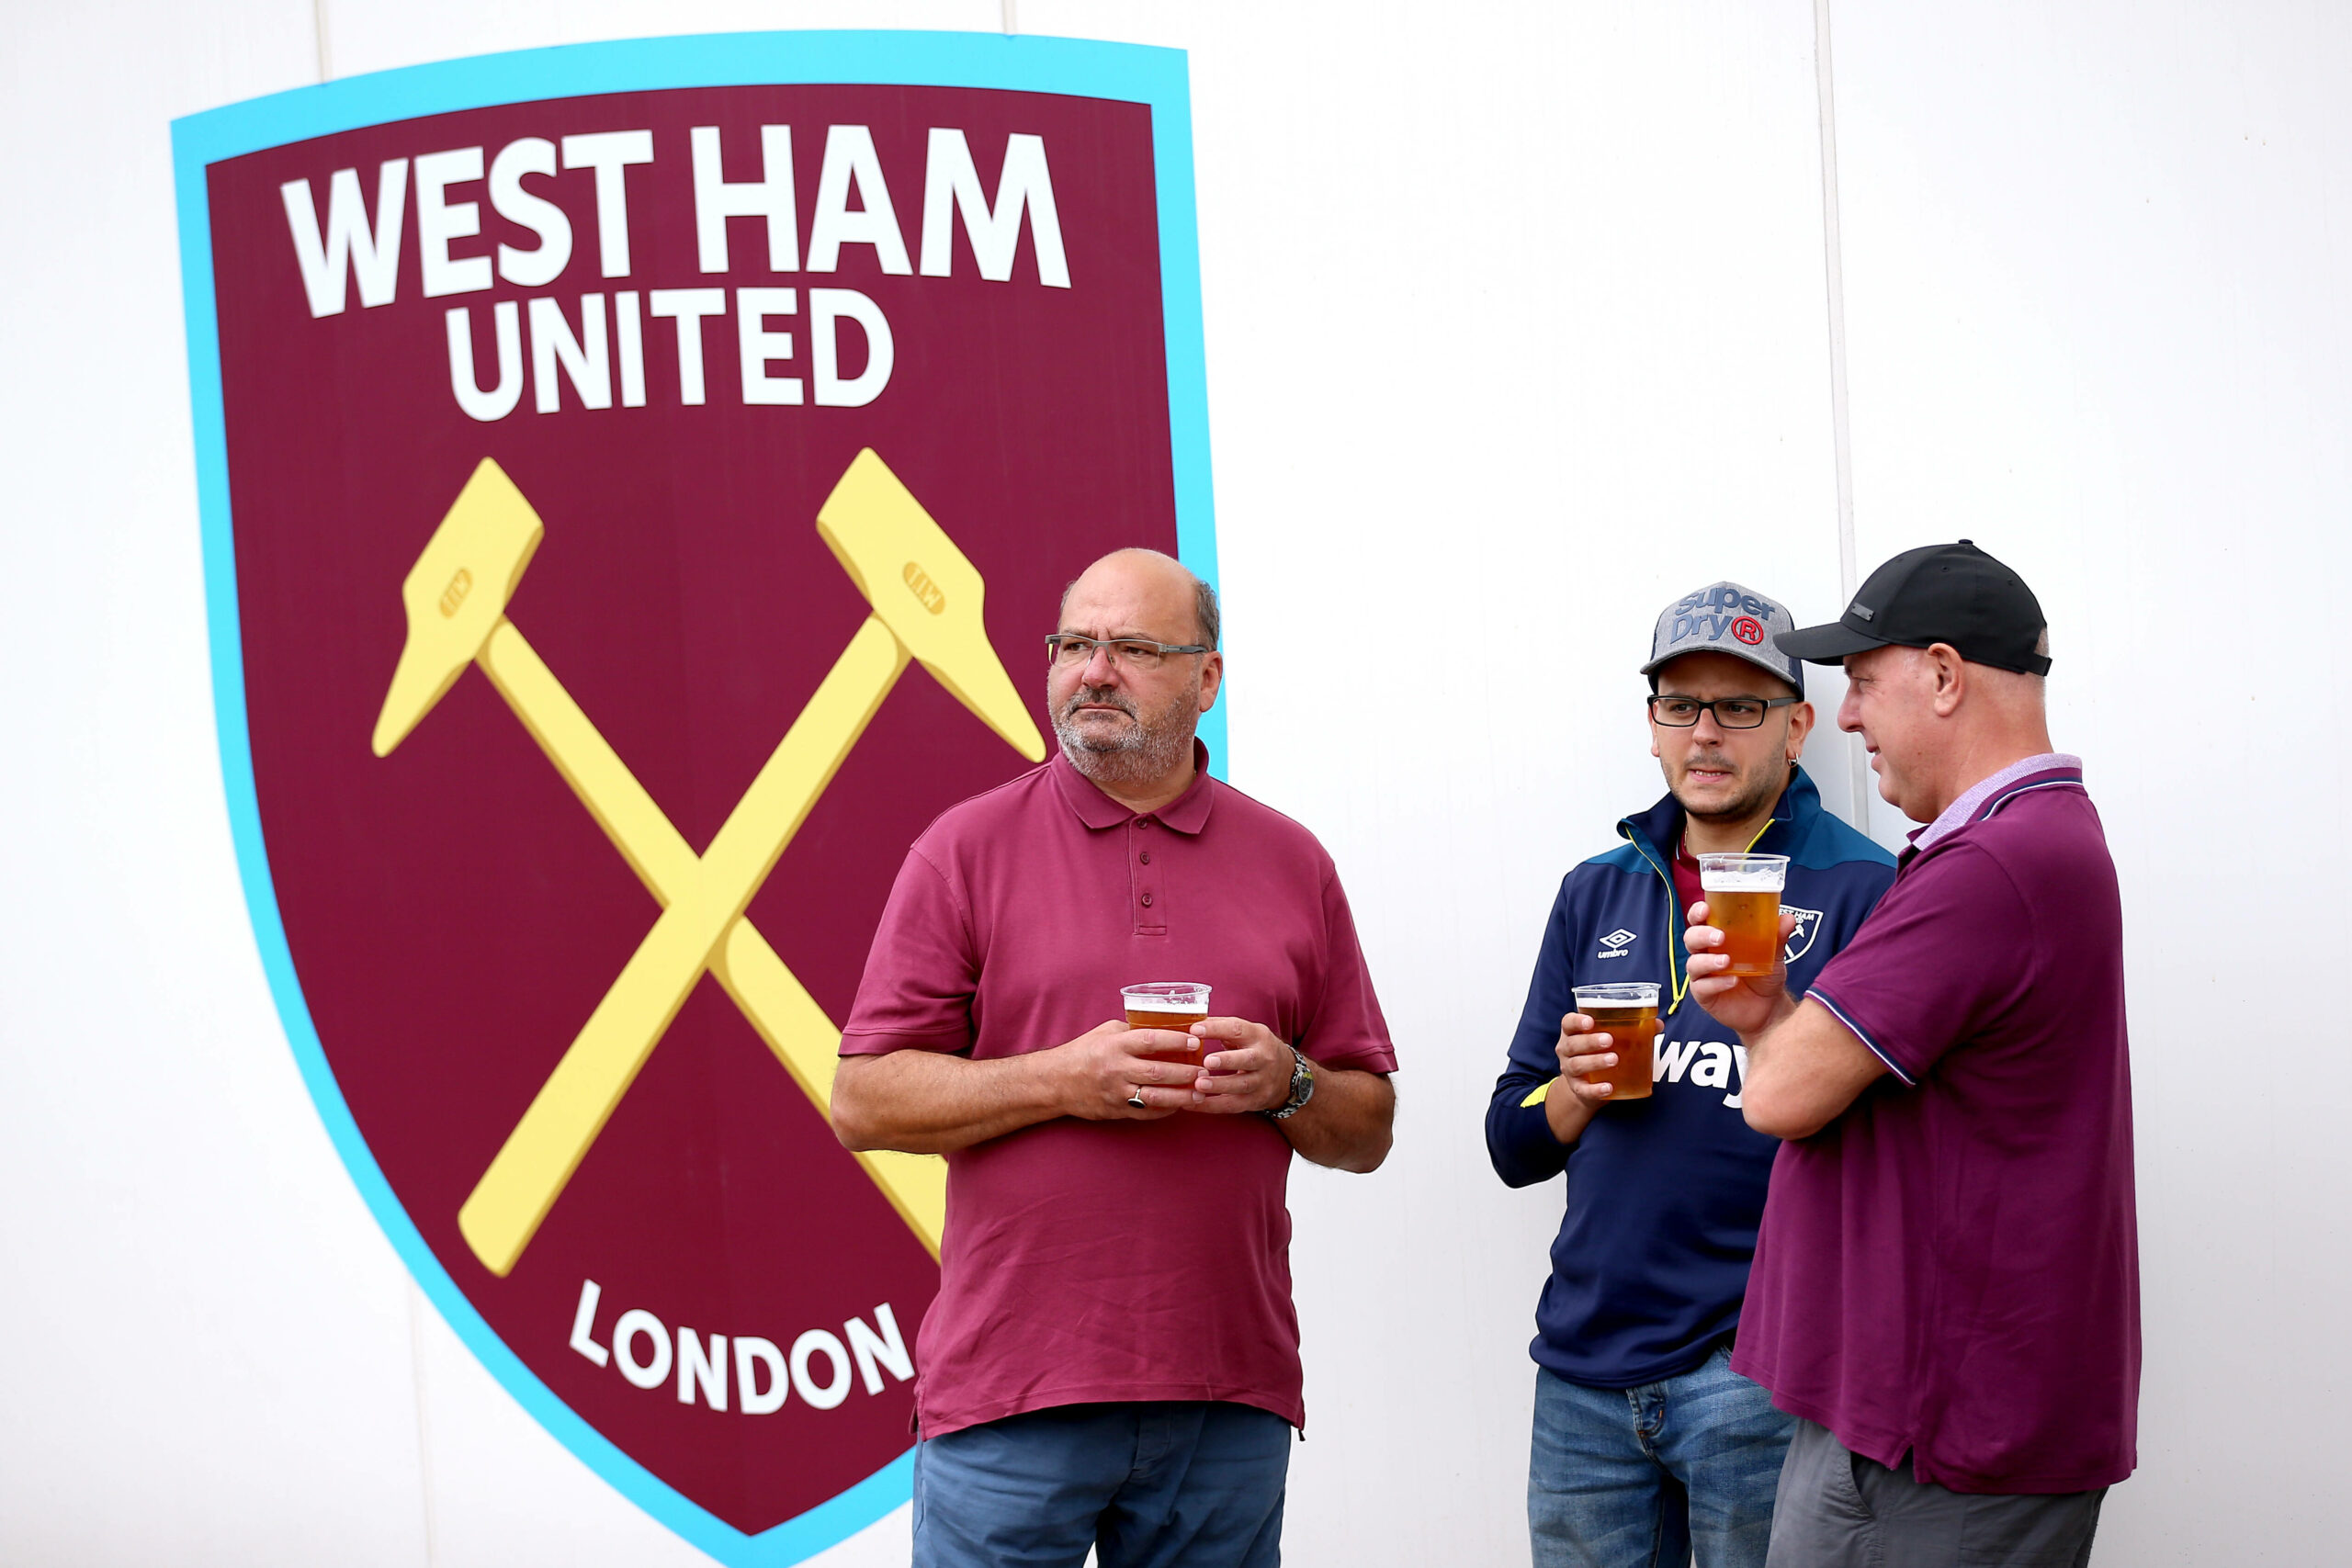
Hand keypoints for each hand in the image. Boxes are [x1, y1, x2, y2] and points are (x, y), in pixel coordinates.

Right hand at [1055, 1020, 1203, 1119]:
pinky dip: (1164, 1110)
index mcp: (1115, 1045)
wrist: (1056, 1082)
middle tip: (1206, 1072)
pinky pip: (1145, 1113)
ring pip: (1155, 1096)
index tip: (1195, 1042)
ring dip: (1181, 1096)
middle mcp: (1117, 1069)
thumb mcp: (1106, 1033)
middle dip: (1186, 1073)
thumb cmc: (1084, 1052)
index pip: (1151, 1041)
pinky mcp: (1116, 1110)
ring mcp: (1116, 1092)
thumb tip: (1164, 1028)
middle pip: (1158, 1071)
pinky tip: (1179, 1105)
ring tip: (1200, 1093)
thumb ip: (1133, 1031)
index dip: (1176, 1041)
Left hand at [1182, 1017, 1294, 1114]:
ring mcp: (1262, 1081)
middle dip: (1227, 1061)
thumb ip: (1223, 1027)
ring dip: (1219, 1086)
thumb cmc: (1256, 1049)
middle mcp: (1264, 1058)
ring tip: (1198, 1085)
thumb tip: (1193, 1022)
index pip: (1237, 1029)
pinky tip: (1193, 1103)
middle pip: (1247, 1059)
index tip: (1195, 1029)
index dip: (1216, 1029)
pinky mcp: (1256, 1101)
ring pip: (1242, 1085)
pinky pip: (1233, 1105)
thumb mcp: (1247, 1033)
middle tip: (1207, 1061)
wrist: (1286, 1075)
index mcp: (1258, 1036)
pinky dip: (1212, 1106)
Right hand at [1683, 900, 1798, 1041]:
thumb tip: (1788, 918)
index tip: (1706, 909)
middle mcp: (1706, 954)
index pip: (1699, 920)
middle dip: (1701, 935)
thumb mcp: (1773, 955)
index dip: (1697, 912)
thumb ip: (1777, 937)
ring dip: (1707, 961)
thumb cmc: (1765, 975)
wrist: (1769, 1008)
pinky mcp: (1704, 995)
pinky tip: (1732, 981)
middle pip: (1690, 939)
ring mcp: (1703, 975)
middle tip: (1720, 937)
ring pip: (1693, 964)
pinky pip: (1702, 987)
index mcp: (1717, 937)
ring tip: (1726, 961)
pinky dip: (1716, 983)